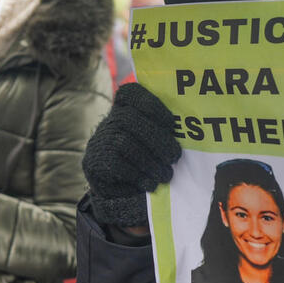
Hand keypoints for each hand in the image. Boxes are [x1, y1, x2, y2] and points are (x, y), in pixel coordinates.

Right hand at [81, 82, 180, 227]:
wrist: (117, 189)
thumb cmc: (144, 160)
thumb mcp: (152, 140)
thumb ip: (162, 130)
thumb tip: (189, 132)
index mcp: (124, 109)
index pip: (130, 93)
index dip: (152, 105)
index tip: (171, 123)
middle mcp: (108, 121)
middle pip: (128, 119)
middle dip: (156, 139)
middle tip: (175, 157)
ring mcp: (99, 140)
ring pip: (124, 143)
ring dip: (150, 161)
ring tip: (166, 175)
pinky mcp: (94, 162)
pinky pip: (116, 164)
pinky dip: (137, 174)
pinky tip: (150, 183)